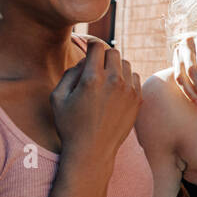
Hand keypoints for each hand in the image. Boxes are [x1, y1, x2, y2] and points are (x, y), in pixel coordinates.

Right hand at [51, 40, 141, 160]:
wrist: (92, 151)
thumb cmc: (70, 125)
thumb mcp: (58, 98)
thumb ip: (70, 73)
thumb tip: (86, 61)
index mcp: (93, 78)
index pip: (97, 47)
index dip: (90, 46)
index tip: (87, 50)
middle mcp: (114, 81)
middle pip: (113, 52)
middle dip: (103, 56)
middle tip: (95, 67)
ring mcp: (129, 91)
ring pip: (126, 64)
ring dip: (115, 66)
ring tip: (105, 79)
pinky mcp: (138, 100)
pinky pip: (135, 77)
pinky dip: (126, 78)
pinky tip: (115, 89)